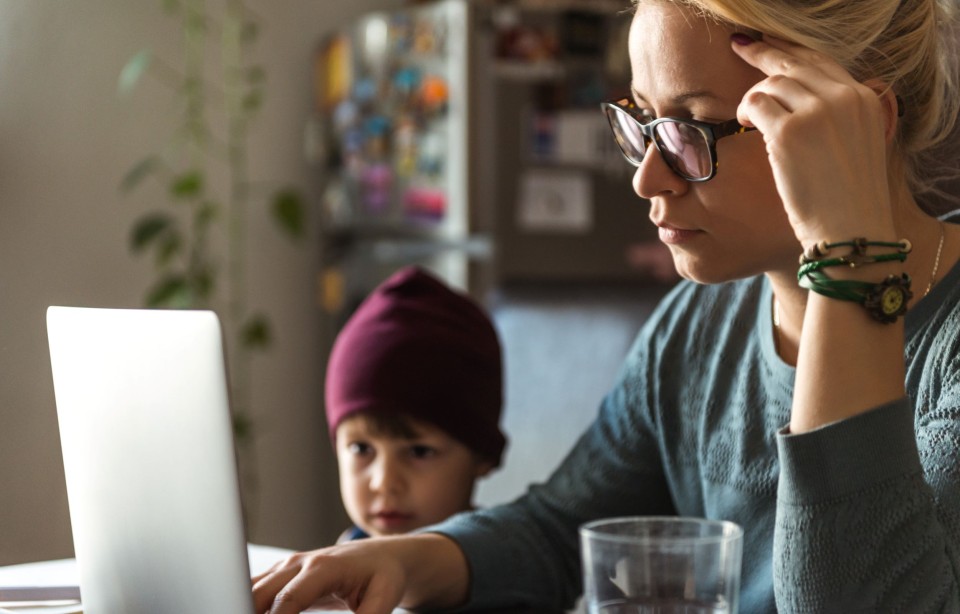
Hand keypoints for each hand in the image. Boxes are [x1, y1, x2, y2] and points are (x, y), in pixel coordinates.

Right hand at [252, 540, 405, 613]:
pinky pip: (253, 590)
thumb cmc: (383, 575)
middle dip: (246, 612)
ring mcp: (286, 567)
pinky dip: (248, 606)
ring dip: (243, 608)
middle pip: (258, 593)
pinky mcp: (280, 575)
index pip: (288, 599)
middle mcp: (298, 563)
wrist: (380, 556)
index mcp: (323, 568)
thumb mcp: (384, 598)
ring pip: (249, 589)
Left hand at [730, 34, 898, 245]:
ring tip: (748, 117)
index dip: (790, 52)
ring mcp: (816, 113)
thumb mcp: (857, 146)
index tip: (768, 46)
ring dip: (754, 97)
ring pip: (771, 82)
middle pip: (794, 63)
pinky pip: (755, 104)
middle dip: (763, 53)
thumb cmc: (848, 200)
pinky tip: (744, 124)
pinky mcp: (788, 133)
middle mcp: (844, 99)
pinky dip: (745, 111)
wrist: (852, 232)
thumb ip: (837, 118)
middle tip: (741, 47)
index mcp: (865, 100)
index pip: (821, 61)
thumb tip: (798, 101)